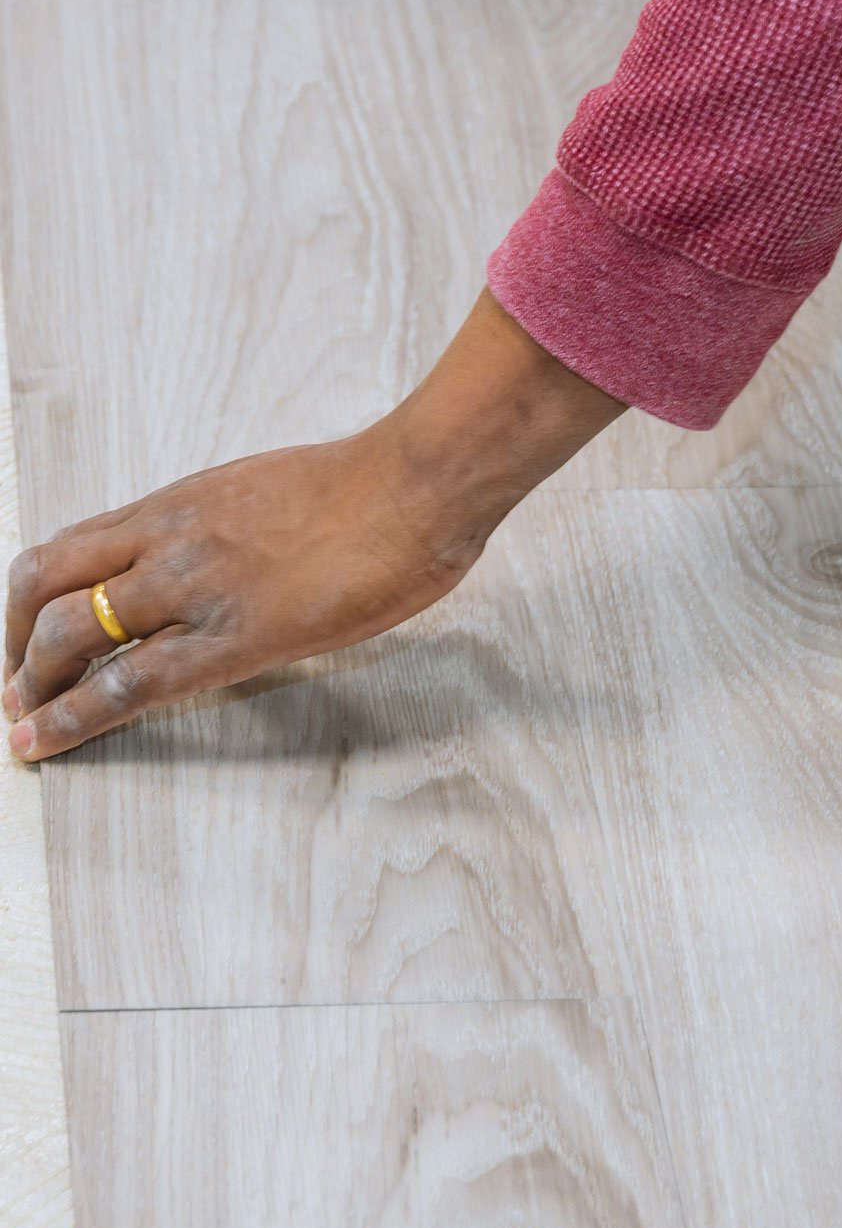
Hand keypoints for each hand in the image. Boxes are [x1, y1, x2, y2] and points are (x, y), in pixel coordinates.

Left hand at [3, 289, 623, 759]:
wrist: (417, 486)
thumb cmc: (372, 486)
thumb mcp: (278, 492)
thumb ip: (238, 527)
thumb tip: (237, 561)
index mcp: (183, 502)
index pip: (77, 543)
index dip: (36, 593)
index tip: (25, 629)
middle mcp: (170, 539)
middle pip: (48, 582)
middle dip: (17, 638)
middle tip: (15, 680)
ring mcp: (194, 588)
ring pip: (71, 633)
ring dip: (34, 682)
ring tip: (24, 719)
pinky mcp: (231, 640)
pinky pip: (129, 684)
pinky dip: (71, 718)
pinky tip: (45, 741)